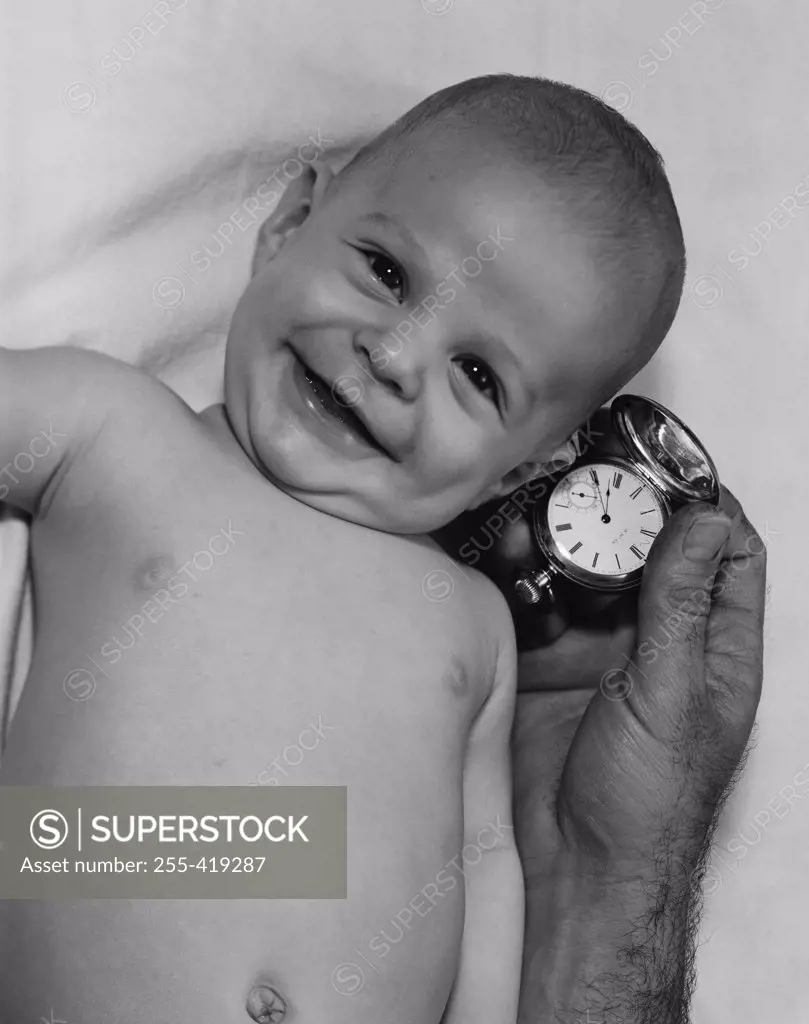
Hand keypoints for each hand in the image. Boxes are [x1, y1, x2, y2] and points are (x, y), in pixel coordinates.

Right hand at [511, 488, 765, 876]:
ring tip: (536, 515)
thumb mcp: (673, 694)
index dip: (704, 503)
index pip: (728, 555)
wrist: (571, 872)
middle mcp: (657, 642)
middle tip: (582, 475)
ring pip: (585, 572)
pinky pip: (534, 602)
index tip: (666, 463)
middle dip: (617, 512)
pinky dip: (520, 576)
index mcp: (712, 649)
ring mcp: (598, 651)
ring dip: (563, 541)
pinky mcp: (544, 665)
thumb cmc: (647, 803)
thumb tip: (707, 521)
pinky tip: (506, 557)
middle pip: (647, 552)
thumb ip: (683, 606)